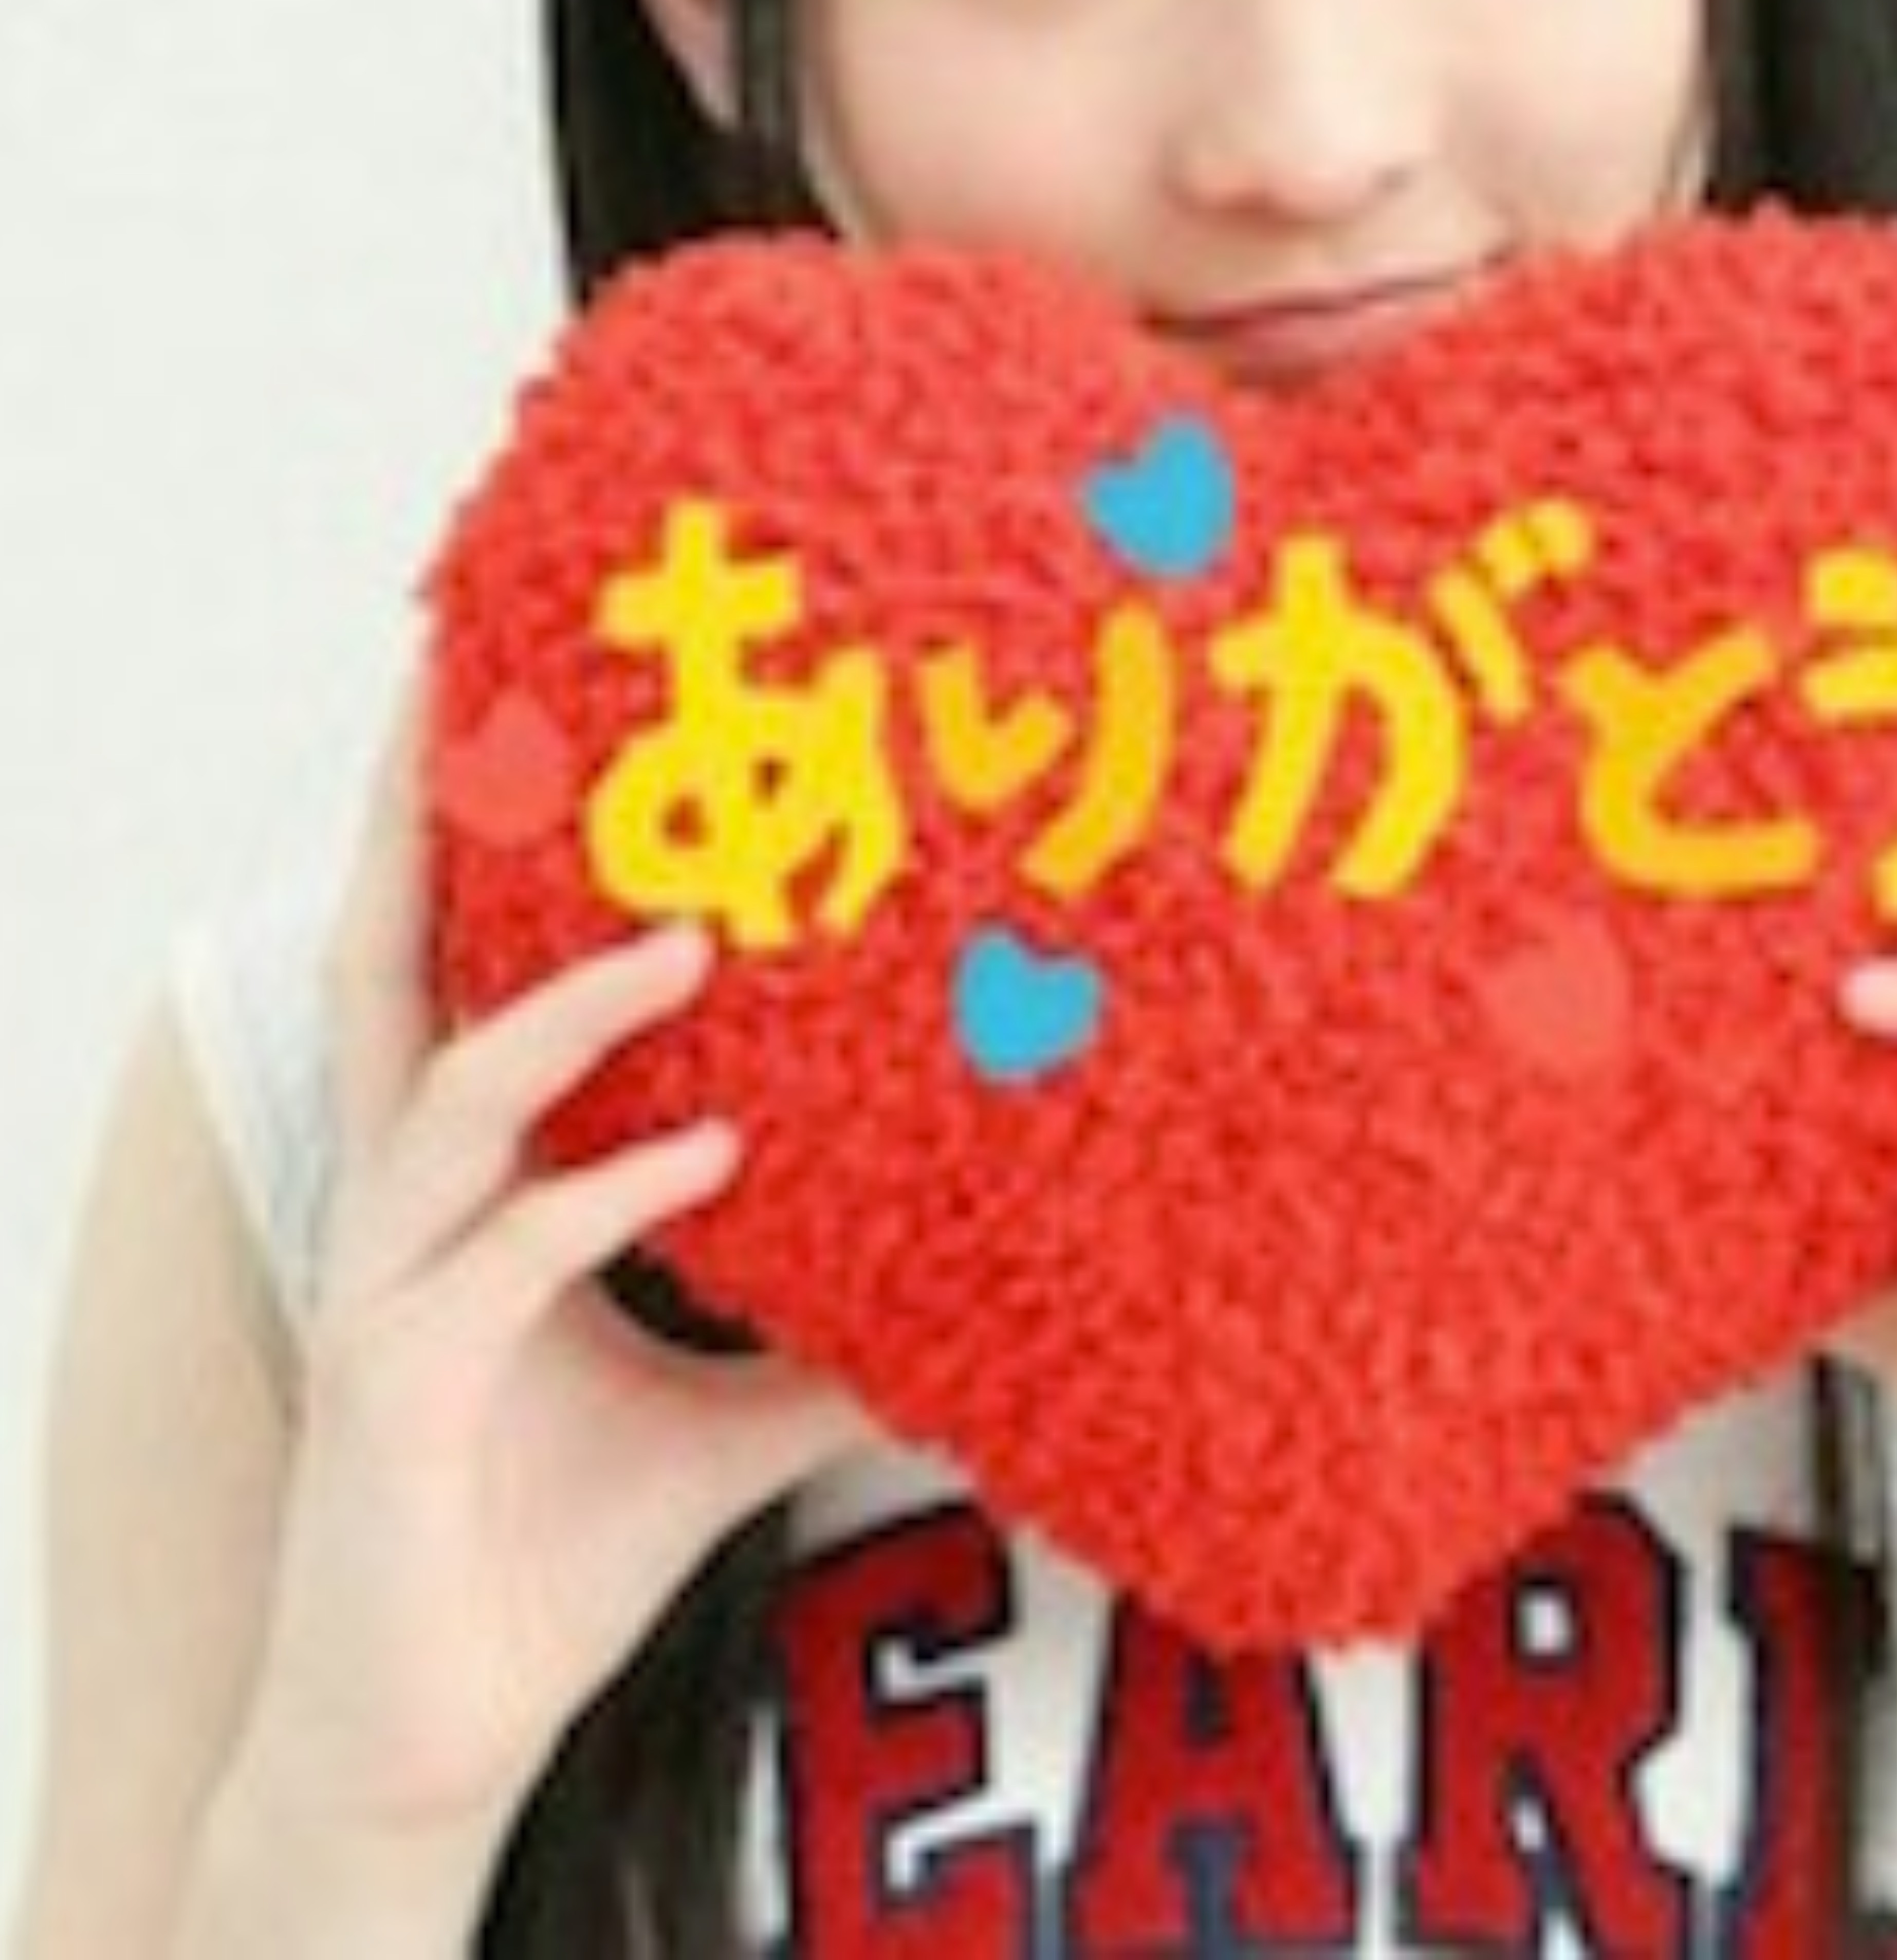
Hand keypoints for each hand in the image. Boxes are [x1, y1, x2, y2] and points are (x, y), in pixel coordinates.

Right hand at [231, 684, 864, 1854]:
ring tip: (689, 946)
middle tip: (469, 689)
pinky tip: (712, 1164)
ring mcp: (385, 1284)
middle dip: (411, 831)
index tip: (542, 720)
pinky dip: (604, 1196)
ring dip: (566, 1012)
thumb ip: (829, 1339)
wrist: (444, 1730)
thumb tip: (988, 1293)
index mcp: (460, 1185)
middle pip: (385, 972)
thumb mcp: (725, 1416)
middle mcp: (404, 1204)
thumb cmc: (554, 1550)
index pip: (450, 974)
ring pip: (449, 1090)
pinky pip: (503, 1256)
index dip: (474, 851)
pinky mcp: (391, 1379)